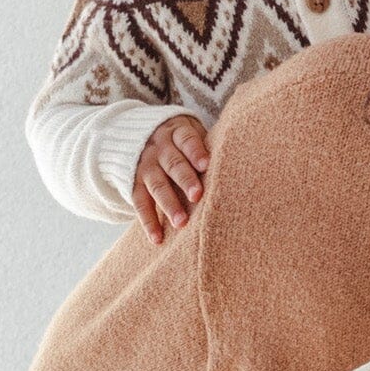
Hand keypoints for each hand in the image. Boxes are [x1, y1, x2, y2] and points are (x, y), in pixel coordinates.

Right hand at [133, 115, 210, 243]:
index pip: (187, 140)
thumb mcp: (193, 133)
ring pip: (157, 185)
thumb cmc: (184, 141)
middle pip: (173, 164)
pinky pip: (140, 203)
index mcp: (177, 132)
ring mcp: (146, 166)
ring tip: (181, 222)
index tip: (206, 165)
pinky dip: (148, 222)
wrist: (144, 134)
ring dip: (169, 204)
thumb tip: (235, 166)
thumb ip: (206, 147)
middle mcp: (160, 148)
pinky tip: (158, 238)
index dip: (196, 152)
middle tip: (197, 196)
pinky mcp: (134, 184)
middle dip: (185, 180)